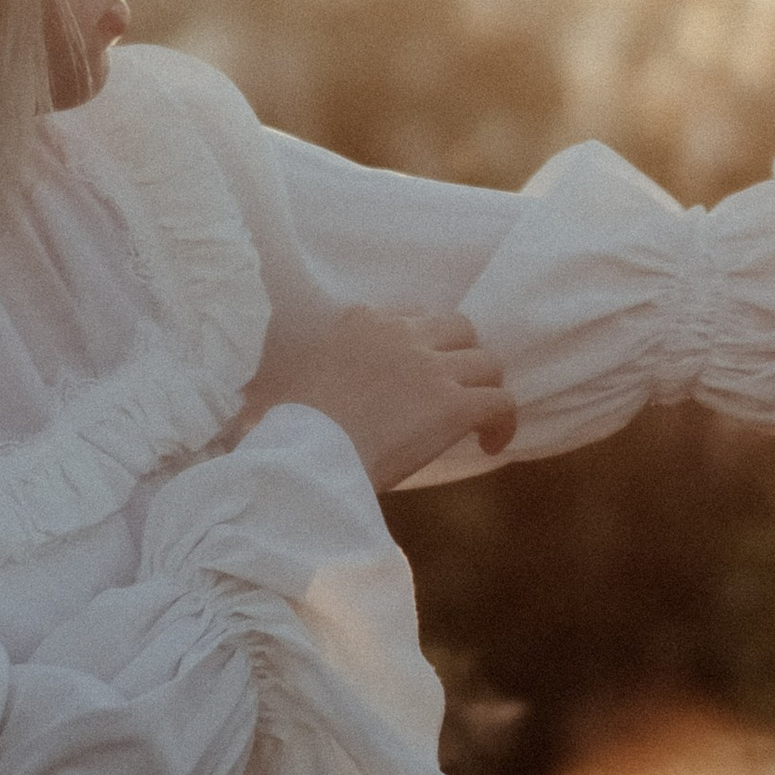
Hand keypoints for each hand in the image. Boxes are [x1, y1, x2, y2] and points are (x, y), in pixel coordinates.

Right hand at [252, 307, 516, 487]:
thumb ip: (316, 375)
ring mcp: (431, 367)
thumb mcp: (296, 381)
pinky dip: (503, 422)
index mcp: (360, 320)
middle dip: (463, 357)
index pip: (414, 316)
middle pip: (459, 328)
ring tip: (475, 421)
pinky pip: (501, 402)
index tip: (420, 373)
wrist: (306, 458)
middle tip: (455, 390)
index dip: (425, 346)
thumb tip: (271, 410)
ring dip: (484, 389)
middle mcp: (401, 334)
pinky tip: (490, 444)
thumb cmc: (288, 432)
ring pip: (488, 363)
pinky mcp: (453, 404)